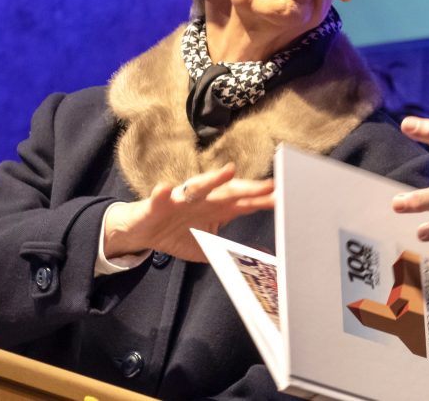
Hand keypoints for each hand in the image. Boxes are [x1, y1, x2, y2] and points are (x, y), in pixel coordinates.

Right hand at [103, 163, 274, 262]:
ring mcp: (181, 199)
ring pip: (198, 188)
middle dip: (249, 188)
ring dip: (213, 179)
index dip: (263, 200)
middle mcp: (203, 199)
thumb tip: (254, 257)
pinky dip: (162, 193)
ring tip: (228, 171)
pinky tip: (166, 188)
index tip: (285, 197)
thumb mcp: (205, 246)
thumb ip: (227, 250)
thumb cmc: (177, 233)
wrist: (143, 230)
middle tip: (269, 185)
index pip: (244, 203)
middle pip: (229, 192)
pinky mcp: (158, 204)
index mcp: (216, 208)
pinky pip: (160, 197)